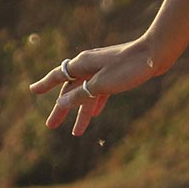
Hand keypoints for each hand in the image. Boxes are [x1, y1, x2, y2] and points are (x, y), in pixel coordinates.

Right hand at [29, 35, 164, 135]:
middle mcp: (90, 65)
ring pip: (87, 93)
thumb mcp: (101, 85)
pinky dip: (96, 103)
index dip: (44, 85)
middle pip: (71, 89)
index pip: (58, 76)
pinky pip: (100, 91)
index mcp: (82, 63)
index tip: (32, 91)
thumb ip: (81, 94)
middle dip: (61, 108)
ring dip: (81, 112)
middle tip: (50, 126)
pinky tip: (96, 114)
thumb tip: (62, 102)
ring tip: (76, 133)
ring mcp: (103, 70)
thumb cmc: (128, 67)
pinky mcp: (116, 74)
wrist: (156, 53)